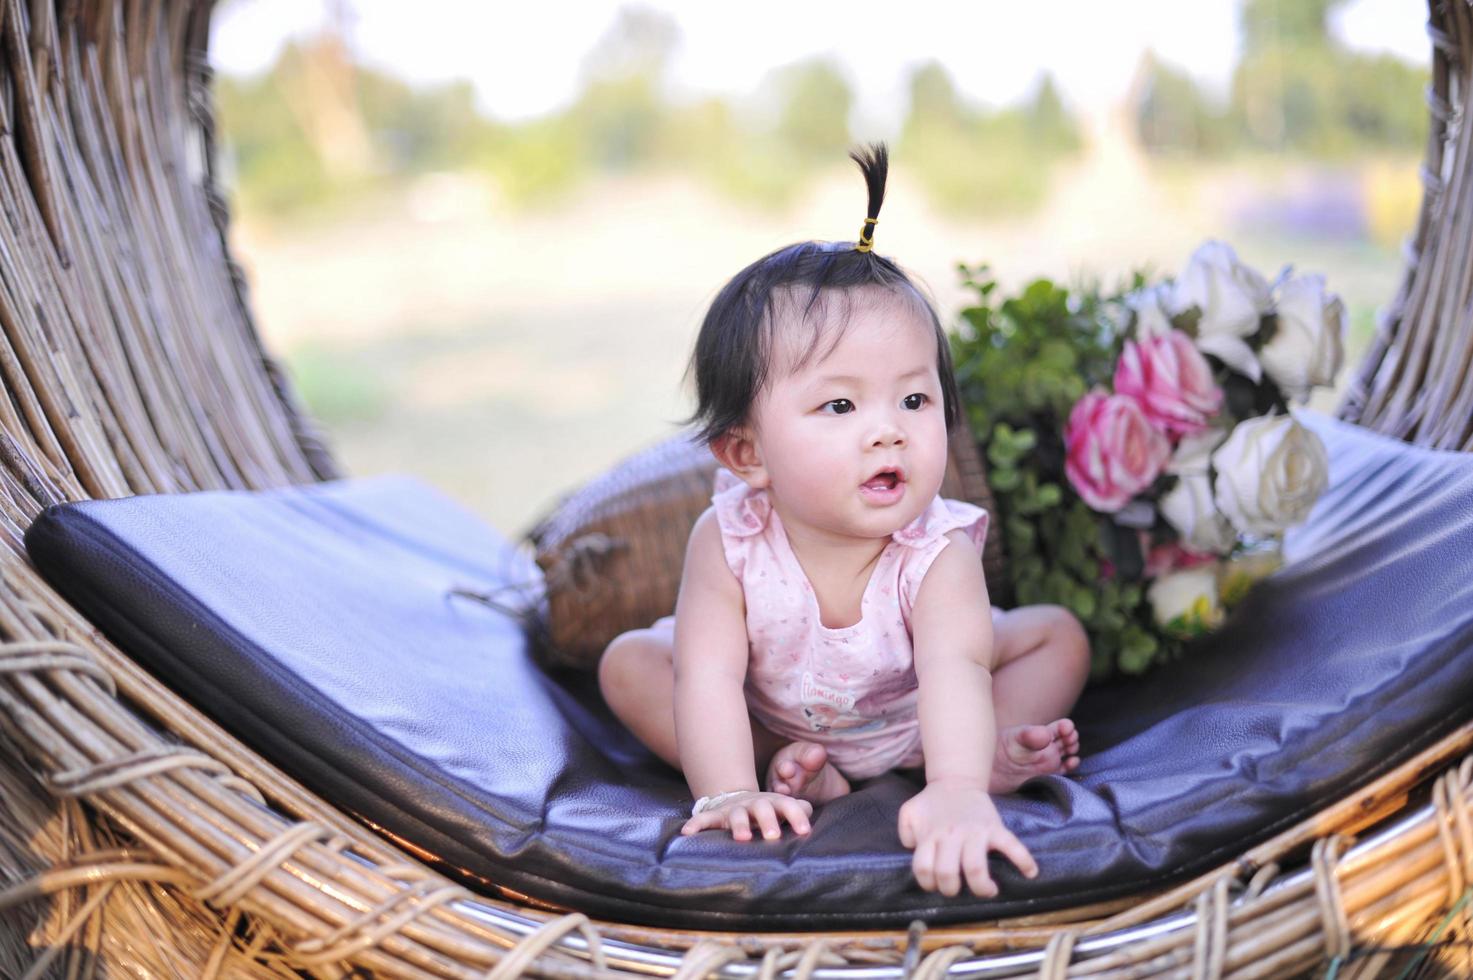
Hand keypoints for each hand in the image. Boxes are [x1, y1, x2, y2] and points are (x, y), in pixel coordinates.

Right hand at [681, 790, 812, 840]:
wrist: (737, 798)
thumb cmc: (767, 809)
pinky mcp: (716, 815)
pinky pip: (704, 818)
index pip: (788, 806)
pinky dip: (696, 824)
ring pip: (736, 816)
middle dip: (767, 821)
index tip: (804, 831)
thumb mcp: (782, 807)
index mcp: (773, 803)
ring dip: (738, 825)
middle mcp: (754, 804)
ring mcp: (734, 809)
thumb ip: (798, 810)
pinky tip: (687, 832)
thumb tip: (808, 811)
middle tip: (773, 836)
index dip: (797, 817)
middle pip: (762, 809)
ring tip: (742, 837)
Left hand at [897, 778, 1037, 896]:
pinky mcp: (994, 827)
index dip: (927, 883)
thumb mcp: (909, 813)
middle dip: (951, 889)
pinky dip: (1023, 860)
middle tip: (957, 890)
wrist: (956, 781)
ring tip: (987, 891)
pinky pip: (1012, 844)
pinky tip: (1030, 873)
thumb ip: (905, 833)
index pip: (923, 868)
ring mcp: (974, 832)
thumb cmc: (932, 803)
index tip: (936, 885)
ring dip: (981, 886)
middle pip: (947, 872)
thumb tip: (914, 849)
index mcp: (931, 835)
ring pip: (975, 866)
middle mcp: (951, 836)